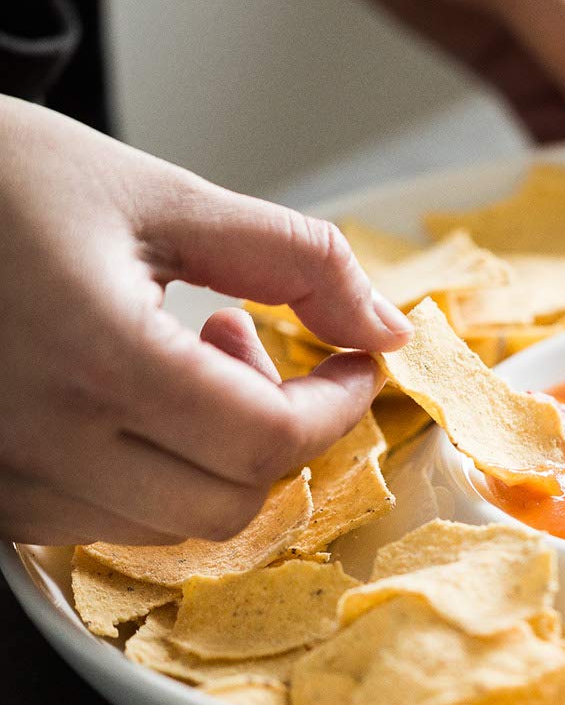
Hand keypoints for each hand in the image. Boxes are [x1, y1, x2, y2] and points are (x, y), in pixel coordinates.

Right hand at [0, 97, 409, 545]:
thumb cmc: (0, 179)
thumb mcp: (158, 194)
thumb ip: (292, 258)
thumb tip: (385, 325)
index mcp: (96, 356)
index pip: (266, 440)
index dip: (336, 407)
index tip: (354, 363)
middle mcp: (43, 440)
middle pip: (229, 503)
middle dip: (274, 431)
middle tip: (249, 343)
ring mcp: (6, 478)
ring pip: (169, 525)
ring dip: (210, 454)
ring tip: (178, 352)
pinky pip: (103, 523)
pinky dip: (149, 475)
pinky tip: (126, 393)